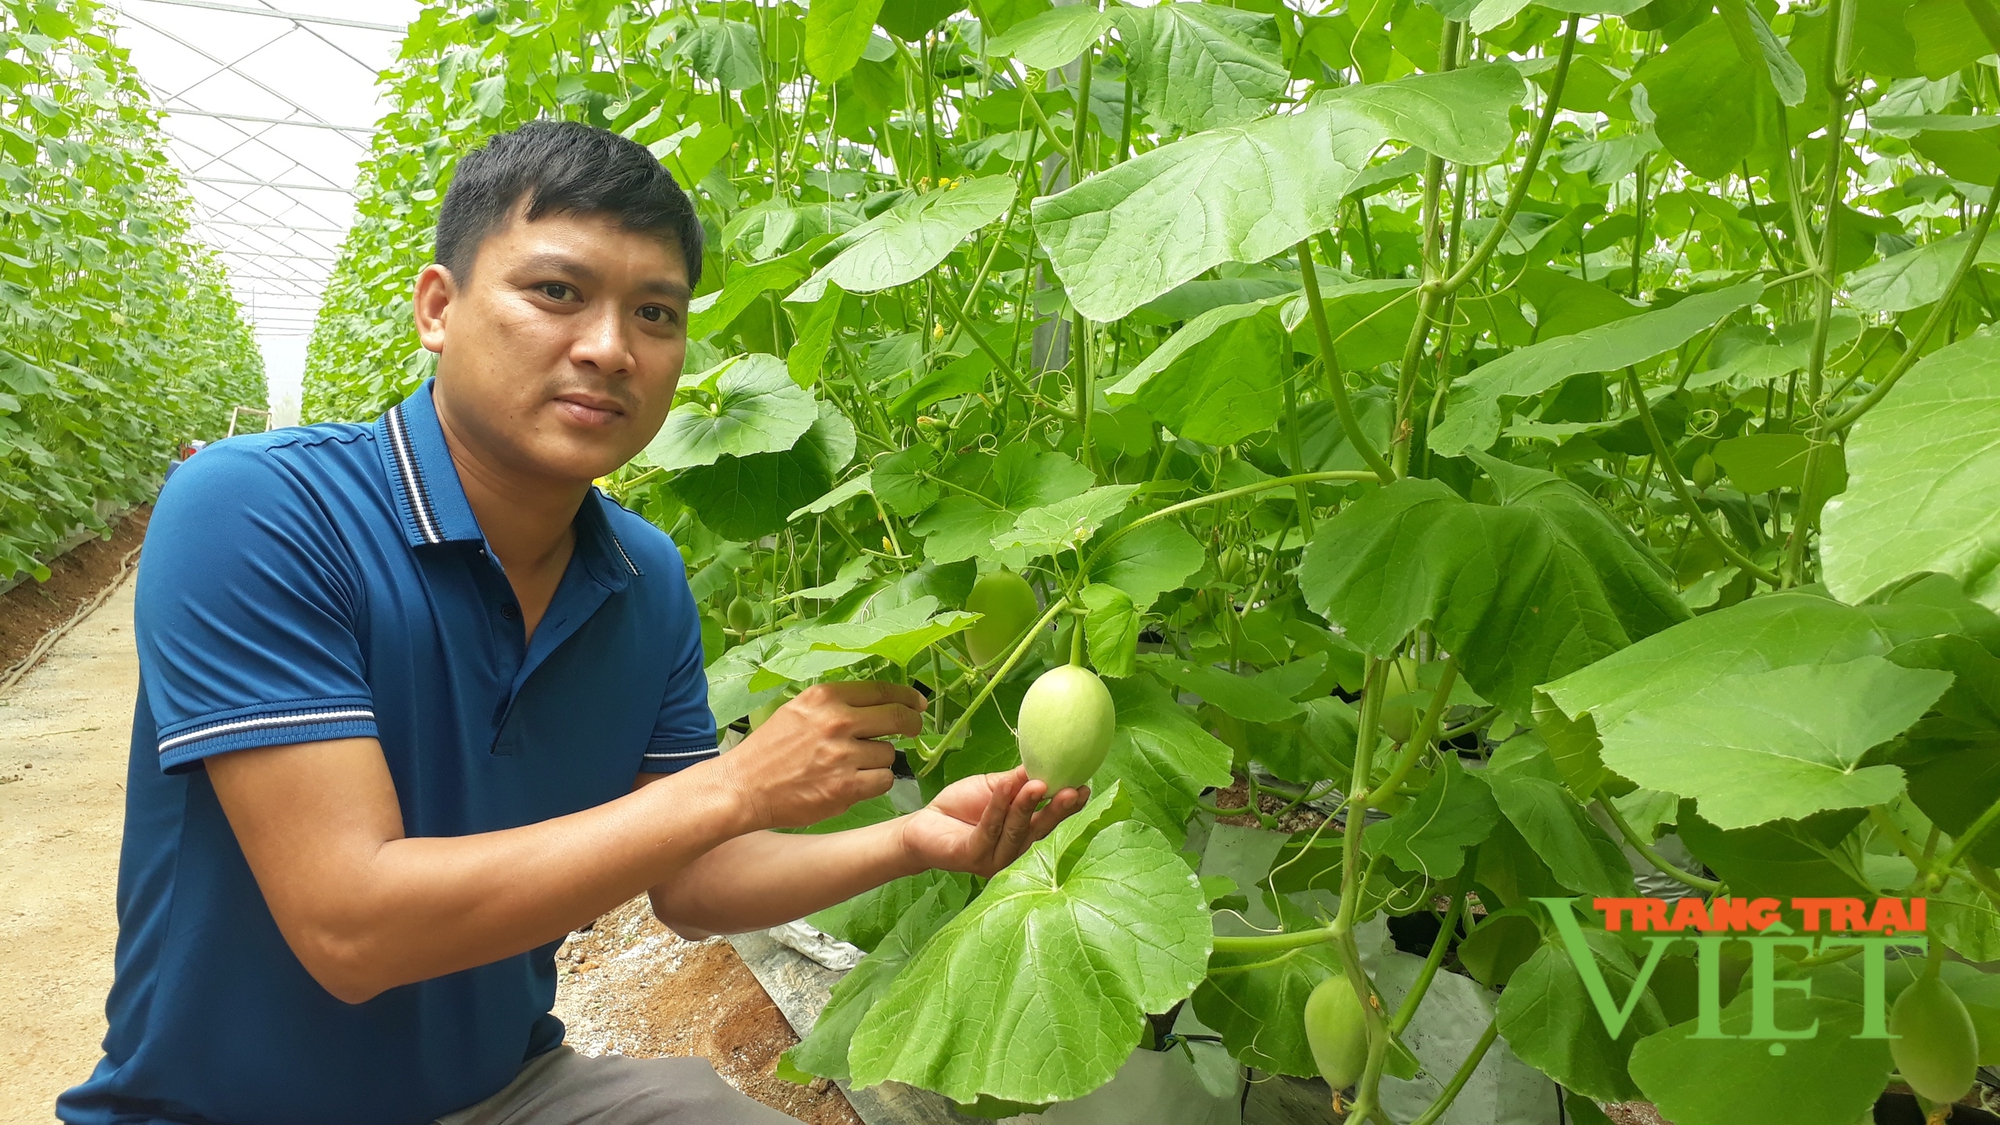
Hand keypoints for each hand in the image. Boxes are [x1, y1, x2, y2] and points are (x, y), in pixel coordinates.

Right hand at [714, 681, 925, 830]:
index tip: (917, 703)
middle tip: (914, 730)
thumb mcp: (798, 711)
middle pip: (897, 718)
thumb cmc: (769, 751)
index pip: (882, 690)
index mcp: (825, 697)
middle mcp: (837, 721)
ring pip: (890, 754)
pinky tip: (855, 783)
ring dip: (880, 761)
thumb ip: (835, 705)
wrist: (743, 788)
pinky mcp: (846, 786)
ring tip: (854, 766)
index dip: (907, 697)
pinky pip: (883, 780)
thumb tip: (877, 704)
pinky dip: (875, 783)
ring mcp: (843, 755)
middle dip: (911, 724)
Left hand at [899, 766, 1089, 878]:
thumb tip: (1043, 763)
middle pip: (1041, 828)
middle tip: (1074, 791)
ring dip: (1027, 805)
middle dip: (1058, 809)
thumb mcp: (994, 787)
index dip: (1069, 805)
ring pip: (1017, 829)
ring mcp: (995, 857)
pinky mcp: (974, 856)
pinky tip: (1004, 787)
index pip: (1050, 819)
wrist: (923, 825)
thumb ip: (1016, 781)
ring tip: (1039, 784)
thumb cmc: (961, 807)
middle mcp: (1015, 849)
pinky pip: (989, 829)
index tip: (1085, 786)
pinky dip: (997, 806)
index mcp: (1024, 831)